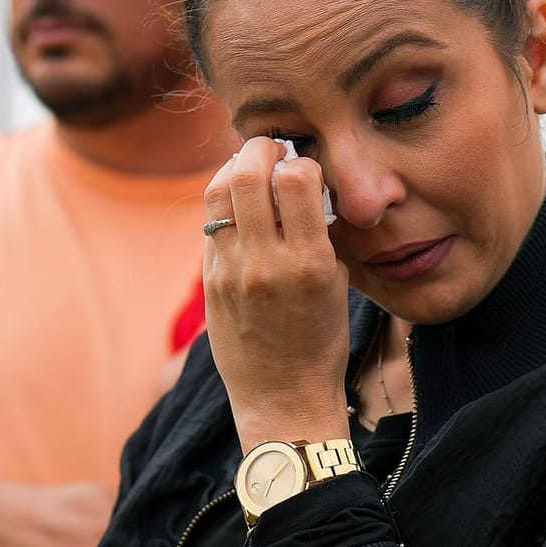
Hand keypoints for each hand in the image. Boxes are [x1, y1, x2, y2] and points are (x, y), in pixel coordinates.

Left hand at [203, 137, 351, 449]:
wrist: (282, 397)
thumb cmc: (321, 340)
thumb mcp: (336, 282)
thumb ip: (319, 231)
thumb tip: (302, 181)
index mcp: (308, 263)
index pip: (296, 178)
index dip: (302, 161)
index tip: (305, 167)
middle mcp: (265, 263)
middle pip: (247, 174)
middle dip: (260, 149)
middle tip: (271, 149)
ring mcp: (231, 272)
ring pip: (218, 192)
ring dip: (234, 169)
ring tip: (250, 169)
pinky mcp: (209, 281)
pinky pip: (210, 224)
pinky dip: (224, 204)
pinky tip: (238, 206)